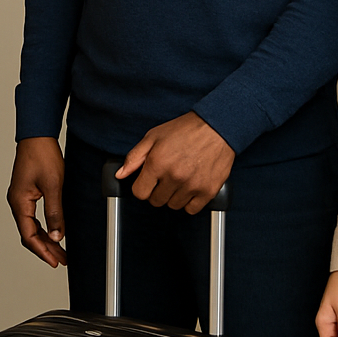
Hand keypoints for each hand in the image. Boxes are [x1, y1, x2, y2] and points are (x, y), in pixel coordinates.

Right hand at [8, 137, 67, 267]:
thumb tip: (57, 235)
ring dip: (46, 239)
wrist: (38, 135)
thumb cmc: (42, 155)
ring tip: (60, 250)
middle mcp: (17, 202)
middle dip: (45, 248)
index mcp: (19, 202)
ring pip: (31, 226)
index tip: (54, 261)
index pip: (28, 235)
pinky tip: (55, 231)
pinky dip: (44, 227)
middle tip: (61, 259)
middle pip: (29, 234)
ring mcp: (21, 197)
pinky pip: (33, 216)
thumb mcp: (53, 186)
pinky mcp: (27, 192)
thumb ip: (55, 212)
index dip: (42, 251)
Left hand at [117, 111, 234, 213]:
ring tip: (180, 178)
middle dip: (157, 190)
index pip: (140, 193)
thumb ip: (134, 157)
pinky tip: (191, 186)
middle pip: (156, 201)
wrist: (217, 127)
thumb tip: (120, 175)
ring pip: (173, 205)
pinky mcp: (208, 191)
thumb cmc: (185, 130)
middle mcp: (174, 176)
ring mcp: (192, 185)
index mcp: (157, 163)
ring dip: (174, 195)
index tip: (149, 180)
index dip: (142, 186)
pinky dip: (190, 201)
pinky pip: (192, 209)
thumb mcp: (153, 136)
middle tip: (166, 176)